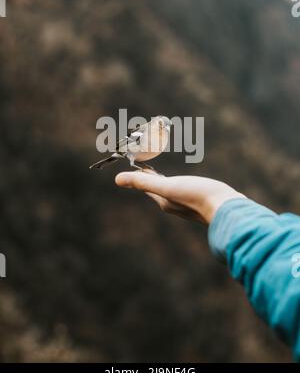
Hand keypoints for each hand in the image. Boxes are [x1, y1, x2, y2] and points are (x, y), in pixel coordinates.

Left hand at [115, 171, 245, 224]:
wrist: (228, 208)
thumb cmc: (197, 196)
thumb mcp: (168, 186)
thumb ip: (143, 182)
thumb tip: (117, 179)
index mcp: (163, 200)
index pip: (146, 186)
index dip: (139, 174)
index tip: (134, 163)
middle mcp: (173, 204)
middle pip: (157, 188)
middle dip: (150, 177)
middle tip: (145, 164)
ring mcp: (188, 204)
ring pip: (171, 190)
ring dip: (164, 180)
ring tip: (161, 172)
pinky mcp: (201, 201)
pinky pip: (185, 190)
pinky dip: (179, 183)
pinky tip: (186, 182)